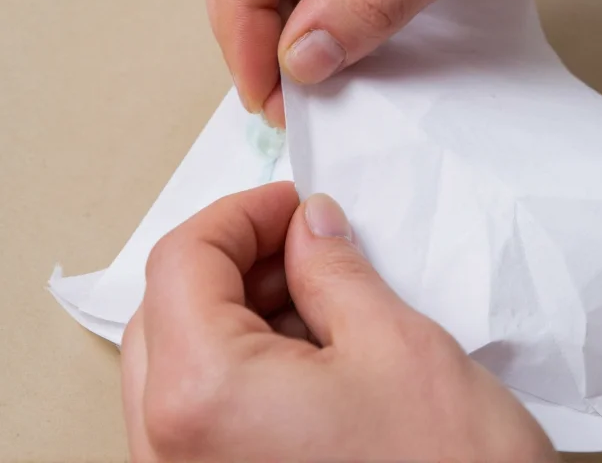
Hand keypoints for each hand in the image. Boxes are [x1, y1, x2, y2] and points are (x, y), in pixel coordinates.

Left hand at [121, 183, 556, 460]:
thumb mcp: (394, 343)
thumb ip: (333, 269)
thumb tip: (310, 225)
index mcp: (203, 394)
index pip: (182, 261)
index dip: (240, 213)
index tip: (293, 202)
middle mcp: (168, 446)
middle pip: (168, 307)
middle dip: (238, 259)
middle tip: (306, 242)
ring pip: (182, 358)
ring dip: (241, 307)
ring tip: (319, 294)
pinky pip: (205, 404)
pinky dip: (246, 358)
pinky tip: (311, 349)